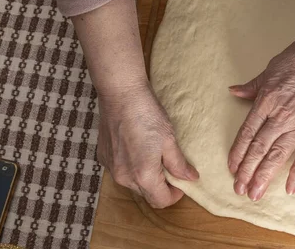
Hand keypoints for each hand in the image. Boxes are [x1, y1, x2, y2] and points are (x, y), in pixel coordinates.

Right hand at [96, 80, 198, 208]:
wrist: (121, 94)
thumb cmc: (147, 114)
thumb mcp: (169, 139)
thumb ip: (179, 163)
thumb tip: (191, 178)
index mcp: (143, 176)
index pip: (161, 201)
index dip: (174, 194)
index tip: (181, 181)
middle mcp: (124, 177)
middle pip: (146, 193)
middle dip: (160, 185)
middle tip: (170, 165)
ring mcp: (111, 167)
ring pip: (132, 182)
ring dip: (144, 175)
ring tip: (153, 153)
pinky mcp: (103, 156)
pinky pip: (120, 169)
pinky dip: (131, 165)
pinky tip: (136, 145)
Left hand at [227, 0, 294, 201]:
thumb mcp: (271, 68)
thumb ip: (253, 85)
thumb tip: (234, 92)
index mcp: (267, 99)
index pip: (248, 132)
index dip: (238, 152)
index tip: (232, 168)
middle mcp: (281, 115)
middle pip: (260, 147)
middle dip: (247, 170)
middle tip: (239, 189)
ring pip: (278, 154)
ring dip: (265, 175)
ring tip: (255, 193)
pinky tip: (290, 188)